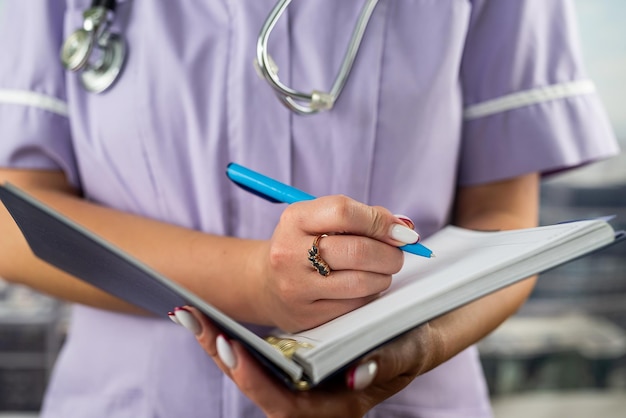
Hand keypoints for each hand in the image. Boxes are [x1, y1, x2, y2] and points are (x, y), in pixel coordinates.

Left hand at [175, 307, 440, 417]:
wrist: (413, 334)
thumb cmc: (413, 346)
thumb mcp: (407, 353)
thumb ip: (389, 362)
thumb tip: (360, 374)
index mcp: (336, 407)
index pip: (285, 404)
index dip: (256, 381)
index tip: (232, 352)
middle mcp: (311, 400)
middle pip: (256, 387)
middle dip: (223, 357)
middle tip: (193, 324)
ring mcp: (298, 380)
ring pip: (250, 370)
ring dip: (219, 344)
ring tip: (191, 316)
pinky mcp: (291, 361)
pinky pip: (255, 354)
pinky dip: (232, 337)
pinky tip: (211, 317)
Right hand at [250, 195, 418, 331]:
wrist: (265, 283)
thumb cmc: (304, 245)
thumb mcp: (319, 220)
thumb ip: (361, 217)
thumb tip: (404, 228)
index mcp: (294, 220)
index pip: (344, 212)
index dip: (380, 220)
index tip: (400, 230)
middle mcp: (290, 253)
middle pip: (357, 251)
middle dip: (390, 253)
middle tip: (398, 253)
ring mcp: (296, 287)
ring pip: (361, 282)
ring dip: (384, 275)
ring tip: (382, 269)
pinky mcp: (307, 315)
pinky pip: (355, 304)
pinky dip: (369, 293)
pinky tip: (363, 286)